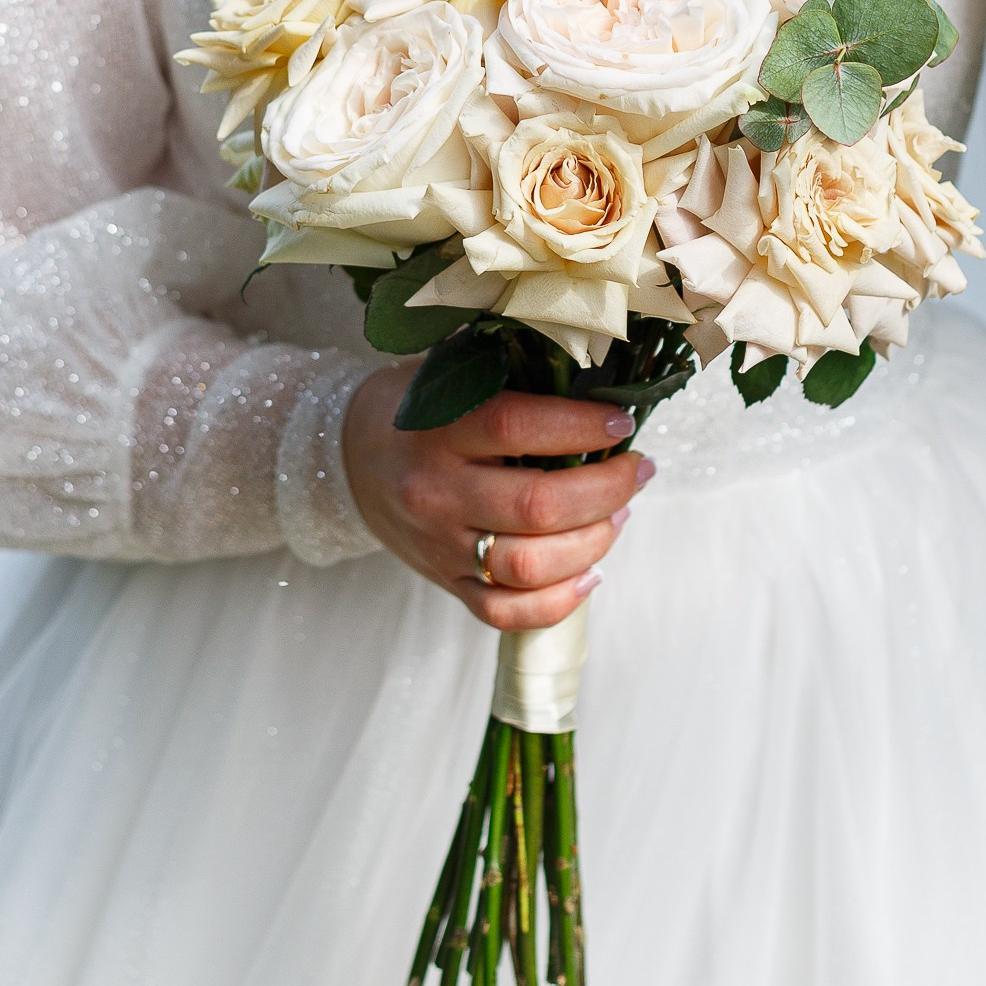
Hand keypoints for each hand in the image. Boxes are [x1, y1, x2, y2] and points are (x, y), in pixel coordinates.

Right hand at [343, 367, 649, 632]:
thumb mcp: (448, 373)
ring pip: (529, 566)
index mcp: (437, 429)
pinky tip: (591, 572)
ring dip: (594, 543)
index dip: (580, 426)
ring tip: (618, 514)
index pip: (517, 427)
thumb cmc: (413, 407)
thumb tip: (601, 380)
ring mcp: (440, 546)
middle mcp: (437, 493)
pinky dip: (558, 602)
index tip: (622, 421)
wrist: (346, 458)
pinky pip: (505, 612)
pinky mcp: (445, 582)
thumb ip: (511, 375)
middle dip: (607, 489)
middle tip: (638, 470)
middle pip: (537, 506)